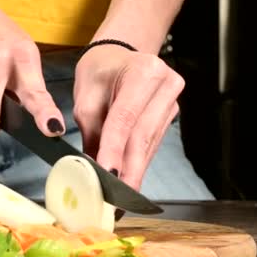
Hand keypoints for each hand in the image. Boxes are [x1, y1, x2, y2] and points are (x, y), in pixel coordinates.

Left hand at [73, 45, 183, 190]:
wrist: (117, 57)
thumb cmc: (99, 72)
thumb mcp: (85, 98)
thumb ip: (90, 132)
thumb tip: (91, 169)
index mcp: (143, 71)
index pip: (125, 118)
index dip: (115, 149)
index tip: (107, 174)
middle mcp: (165, 84)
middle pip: (142, 136)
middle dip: (128, 170)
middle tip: (116, 198)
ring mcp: (171, 102)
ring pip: (148, 145)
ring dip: (133, 172)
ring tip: (119, 196)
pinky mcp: (169, 116)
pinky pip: (151, 145)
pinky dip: (137, 164)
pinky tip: (128, 180)